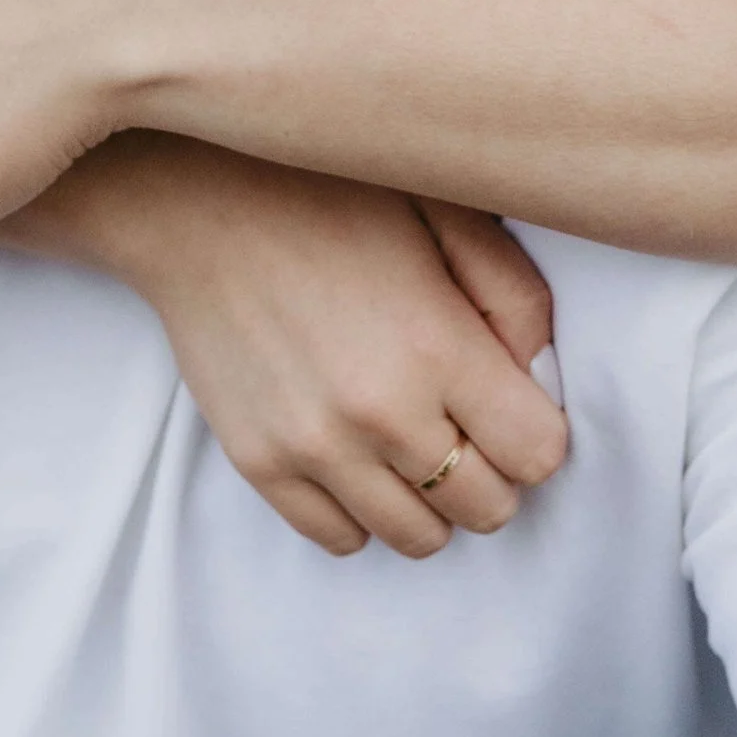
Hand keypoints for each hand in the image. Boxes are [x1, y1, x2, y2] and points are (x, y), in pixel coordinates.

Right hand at [0, 141, 567, 555]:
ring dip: (431, 500)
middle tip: (467, 423)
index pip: (539, 455)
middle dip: (494, 471)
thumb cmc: (330, 197)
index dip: (537, 431)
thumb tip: (540, 375)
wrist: (197, 204)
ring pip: (419, 539)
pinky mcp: (260, 462)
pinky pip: (340, 540)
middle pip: (487, 509)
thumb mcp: (446, 214)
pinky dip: (363, 512)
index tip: (514, 404)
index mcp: (438, 345)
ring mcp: (314, 447)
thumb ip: (514, 296)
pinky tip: (359, 459)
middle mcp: (380, 411)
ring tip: (413, 442)